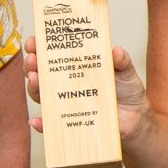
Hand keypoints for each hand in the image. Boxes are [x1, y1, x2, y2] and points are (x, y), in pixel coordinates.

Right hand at [23, 34, 151, 142]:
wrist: (136, 119)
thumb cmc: (127, 91)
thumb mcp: (126, 71)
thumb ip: (122, 61)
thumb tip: (116, 51)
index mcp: (76, 67)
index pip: (52, 54)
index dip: (39, 47)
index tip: (33, 41)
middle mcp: (66, 84)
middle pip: (41, 73)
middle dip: (32, 65)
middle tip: (32, 59)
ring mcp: (66, 104)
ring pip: (42, 96)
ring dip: (33, 88)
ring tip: (34, 79)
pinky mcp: (70, 123)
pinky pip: (52, 126)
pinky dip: (42, 124)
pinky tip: (38, 120)